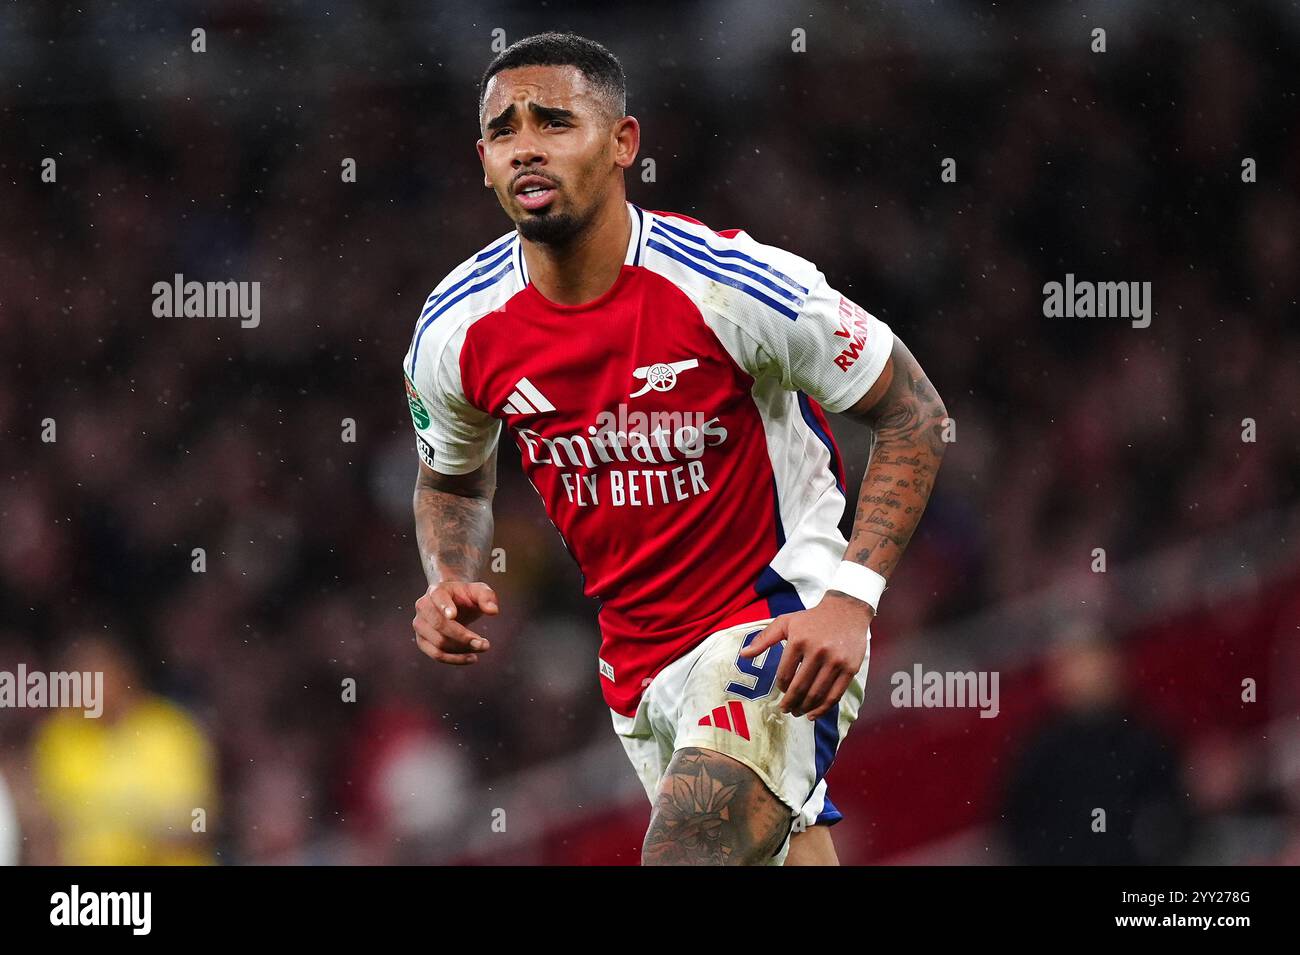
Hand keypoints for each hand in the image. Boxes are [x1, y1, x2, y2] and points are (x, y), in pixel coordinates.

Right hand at [412, 581, 499, 665]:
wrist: (454, 603)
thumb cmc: (466, 596)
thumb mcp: (479, 591)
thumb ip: (487, 597)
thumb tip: (493, 611)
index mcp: (436, 590)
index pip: (437, 597)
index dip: (444, 606)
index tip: (453, 615)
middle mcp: (423, 607)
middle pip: (439, 624)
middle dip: (462, 636)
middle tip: (485, 644)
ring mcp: (420, 625)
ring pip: (439, 643)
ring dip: (462, 649)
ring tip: (482, 647)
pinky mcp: (422, 641)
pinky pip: (436, 655)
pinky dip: (455, 659)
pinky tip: (472, 658)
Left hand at [739, 591, 872, 719]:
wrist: (847, 610)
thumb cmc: (812, 619)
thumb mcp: (786, 622)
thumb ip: (764, 639)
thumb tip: (743, 655)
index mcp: (799, 640)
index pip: (785, 674)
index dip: (780, 687)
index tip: (781, 691)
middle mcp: (818, 651)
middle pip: (800, 687)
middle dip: (790, 703)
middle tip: (785, 710)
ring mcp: (836, 661)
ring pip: (817, 694)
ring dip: (805, 708)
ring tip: (798, 713)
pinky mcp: (850, 669)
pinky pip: (835, 695)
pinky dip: (823, 709)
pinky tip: (813, 714)